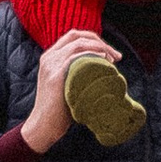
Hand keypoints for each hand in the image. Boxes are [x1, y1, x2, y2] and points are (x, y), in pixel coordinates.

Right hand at [23, 27, 115, 155]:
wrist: (43, 125)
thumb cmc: (59, 109)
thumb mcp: (66, 83)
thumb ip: (77, 72)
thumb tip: (102, 68)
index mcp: (50, 56)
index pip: (74, 36)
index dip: (95, 40)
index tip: (110, 53)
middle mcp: (49, 57)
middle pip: (77, 36)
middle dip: (100, 41)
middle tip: (117, 56)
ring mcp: (51, 65)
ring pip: (78, 44)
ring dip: (99, 48)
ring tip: (112, 60)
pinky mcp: (55, 76)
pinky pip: (75, 57)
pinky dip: (92, 56)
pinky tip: (103, 62)